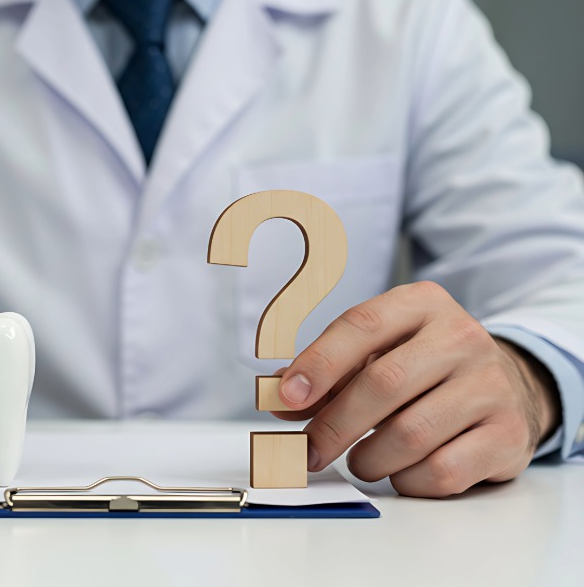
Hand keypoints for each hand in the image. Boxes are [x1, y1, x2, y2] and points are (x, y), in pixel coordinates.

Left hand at [273, 281, 560, 497]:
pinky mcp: (508, 434)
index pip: (362, 325)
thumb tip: (278, 397)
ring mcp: (491, 385)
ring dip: (370, 459)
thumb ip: (327, 373)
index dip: (319, 363)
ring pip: (410, 435)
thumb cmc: (424, 368)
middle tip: (309, 451)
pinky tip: (403, 471)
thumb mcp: (378, 353)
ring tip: (362, 460)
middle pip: (383, 384)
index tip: (287, 397)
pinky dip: (408, 481)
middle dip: (334, 425)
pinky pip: (442, 472)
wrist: (508, 386)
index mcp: (421, 305)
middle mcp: (461, 337)